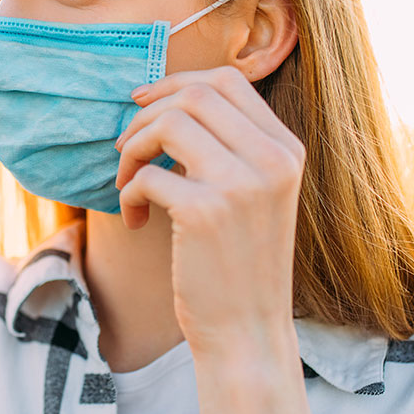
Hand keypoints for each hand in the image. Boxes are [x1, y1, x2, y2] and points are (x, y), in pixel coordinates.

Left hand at [113, 65, 312, 413]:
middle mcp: (273, 159)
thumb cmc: (237, 265)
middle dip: (147, 115)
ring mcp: (243, 184)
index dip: (175, 83)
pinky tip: (137, 219)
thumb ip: (228, 148)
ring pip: (168, 123)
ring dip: (133, 149)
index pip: (228, 82)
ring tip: (128, 183)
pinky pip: (148, 175)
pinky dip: (129, 193)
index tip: (142, 104)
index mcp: (286, 150)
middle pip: (195, 94)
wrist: (247, 332)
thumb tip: (165, 100)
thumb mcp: (251, 196)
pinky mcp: (207, 212)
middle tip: (126, 149)